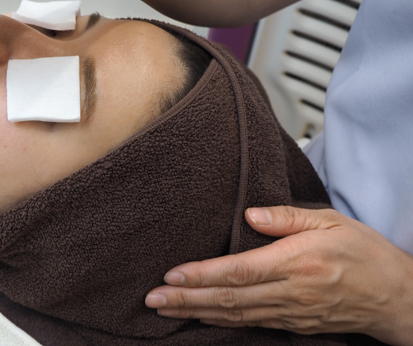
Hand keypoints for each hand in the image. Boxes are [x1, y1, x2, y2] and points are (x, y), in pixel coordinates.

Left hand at [145, 206, 412, 345]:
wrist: (397, 297)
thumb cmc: (365, 253)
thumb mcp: (331, 222)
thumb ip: (287, 218)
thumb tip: (249, 215)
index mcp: (296, 263)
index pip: (238, 271)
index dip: (202, 276)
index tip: (172, 275)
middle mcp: (289, 292)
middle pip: (228, 299)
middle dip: (186, 299)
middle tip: (152, 298)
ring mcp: (290, 313)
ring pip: (235, 316)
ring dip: (197, 312)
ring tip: (165, 308)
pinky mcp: (294, 325)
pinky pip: (251, 324)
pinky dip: (222, 322)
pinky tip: (202, 317)